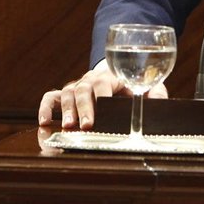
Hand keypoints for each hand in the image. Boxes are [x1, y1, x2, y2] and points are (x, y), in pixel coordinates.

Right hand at [37, 60, 169, 129]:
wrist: (117, 76)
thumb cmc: (133, 86)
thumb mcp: (148, 87)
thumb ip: (155, 93)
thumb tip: (159, 102)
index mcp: (111, 76)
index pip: (104, 82)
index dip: (103, 94)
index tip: (105, 106)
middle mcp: (90, 80)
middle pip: (83, 89)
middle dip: (84, 108)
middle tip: (86, 125)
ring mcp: (76, 87)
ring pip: (66, 94)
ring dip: (66, 110)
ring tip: (68, 126)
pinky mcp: (64, 95)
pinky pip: (49, 97)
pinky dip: (44, 108)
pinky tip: (44, 122)